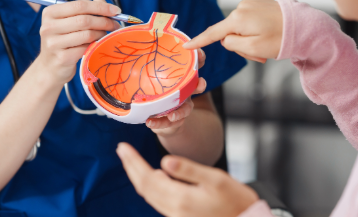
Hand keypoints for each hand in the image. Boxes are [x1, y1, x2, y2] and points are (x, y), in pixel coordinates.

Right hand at [37, 0, 121, 85]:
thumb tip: (102, 2)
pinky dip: (94, 46)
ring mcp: (53, 43)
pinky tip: (95, 45)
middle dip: (104, 21)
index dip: (100, 7)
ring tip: (105, 35)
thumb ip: (85, 10)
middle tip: (115, 25)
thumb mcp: (70, 22)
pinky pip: (85, 48)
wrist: (51, 67)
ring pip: (87, 34)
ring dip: (101, 34)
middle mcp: (48, 26)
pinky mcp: (62, 58)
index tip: (116, 10)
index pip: (80, 5)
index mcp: (50, 13)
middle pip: (84, 19)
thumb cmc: (63, 42)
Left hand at [116, 143, 258, 216]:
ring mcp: (175, 215)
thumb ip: (188, 170)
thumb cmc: (236, 200)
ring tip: (131, 159)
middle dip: (131, 167)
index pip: (147, 178)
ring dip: (138, 176)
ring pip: (149, 194)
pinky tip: (153, 174)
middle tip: (121, 149)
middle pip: (143, 187)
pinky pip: (158, 199)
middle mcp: (173, 210)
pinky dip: (150, 185)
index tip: (122, 147)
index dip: (133, 161)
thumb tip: (164, 162)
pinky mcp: (180, 216)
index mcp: (180, 198)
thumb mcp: (215, 179)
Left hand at [146, 49, 206, 135]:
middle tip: (200, 83)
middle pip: (197, 87)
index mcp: (181, 78)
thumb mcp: (150, 76)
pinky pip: (168, 123)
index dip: (199, 58)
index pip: (193, 65)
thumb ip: (144, 64)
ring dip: (180, 112)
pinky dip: (159, 123)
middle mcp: (185, 92)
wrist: (157, 118)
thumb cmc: (154, 92)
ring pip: (186, 109)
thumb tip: (130, 46)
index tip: (198, 53)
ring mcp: (181, 107)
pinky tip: (149, 122)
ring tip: (171, 116)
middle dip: (200, 84)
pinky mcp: (173, 121)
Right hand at [183, 0, 283, 63]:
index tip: (186, 46)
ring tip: (266, 48)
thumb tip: (226, 39)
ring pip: (240, 28)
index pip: (212, 33)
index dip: (198, 41)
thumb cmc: (281, 40)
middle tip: (259, 57)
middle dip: (240, 47)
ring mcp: (251, 4)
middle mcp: (241, 8)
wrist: (305, 26)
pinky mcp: (259, 3)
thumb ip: (232, 45)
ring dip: (249, 40)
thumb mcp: (253, 49)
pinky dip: (255, 31)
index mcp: (237, 19)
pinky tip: (268, 35)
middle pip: (229, 33)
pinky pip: (250, 21)